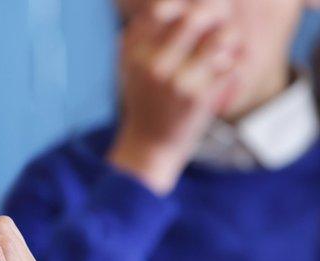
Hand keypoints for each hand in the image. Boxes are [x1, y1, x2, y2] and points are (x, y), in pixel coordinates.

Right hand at [108, 0, 241, 194]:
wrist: (149, 144)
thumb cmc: (145, 98)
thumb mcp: (130, 66)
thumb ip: (139, 34)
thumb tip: (169, 6)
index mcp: (134, 53)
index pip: (161, 9)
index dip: (182, 4)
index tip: (191, 10)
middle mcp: (153, 65)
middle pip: (196, 16)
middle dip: (216, 12)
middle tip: (220, 18)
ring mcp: (178, 82)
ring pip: (222, 38)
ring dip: (229, 39)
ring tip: (224, 47)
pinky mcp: (200, 99)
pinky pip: (231, 65)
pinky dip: (232, 66)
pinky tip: (223, 73)